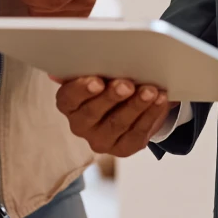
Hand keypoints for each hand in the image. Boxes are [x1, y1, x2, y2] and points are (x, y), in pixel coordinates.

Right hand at [54, 76, 171, 155]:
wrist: (128, 103)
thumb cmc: (107, 81)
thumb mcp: (95, 71)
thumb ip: (82, 68)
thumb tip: (58, 73)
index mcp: (69, 104)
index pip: (68, 99)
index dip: (81, 90)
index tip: (96, 81)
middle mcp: (80, 125)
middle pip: (93, 113)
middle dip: (112, 97)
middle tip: (127, 84)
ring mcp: (101, 140)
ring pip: (118, 124)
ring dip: (136, 106)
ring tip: (150, 91)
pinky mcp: (123, 148)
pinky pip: (137, 133)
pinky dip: (150, 115)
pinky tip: (159, 101)